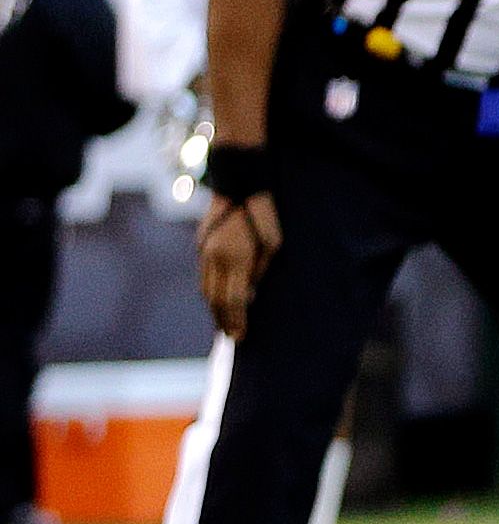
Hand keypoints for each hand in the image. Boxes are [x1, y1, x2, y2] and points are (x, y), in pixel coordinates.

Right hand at [198, 193, 281, 339]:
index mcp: (237, 259)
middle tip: (230, 337)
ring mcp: (205, 253)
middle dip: (223, 321)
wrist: (238, 186)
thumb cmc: (264, 215)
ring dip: (214, 310)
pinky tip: (217, 302)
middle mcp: (216, 259)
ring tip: (223, 325)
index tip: (240, 336)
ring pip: (205, 290)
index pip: (233, 300)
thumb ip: (259, 270)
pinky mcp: (200, 247)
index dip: (237, 320)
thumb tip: (250, 294)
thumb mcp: (273, 243)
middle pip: (215, 300)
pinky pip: (203, 277)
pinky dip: (210, 293)